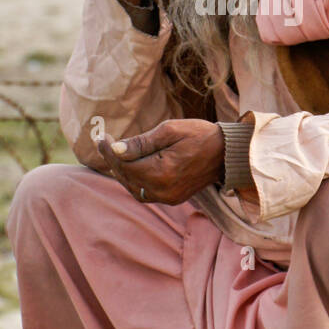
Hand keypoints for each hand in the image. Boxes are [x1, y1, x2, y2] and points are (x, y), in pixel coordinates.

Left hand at [97, 120, 224, 205]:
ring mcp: (168, 198)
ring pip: (133, 188)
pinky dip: (134, 181)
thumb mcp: (170, 130)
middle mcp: (163, 191)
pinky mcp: (172, 198)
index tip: (101, 137)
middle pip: (127, 177)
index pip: (125, 164)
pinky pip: (145, 192)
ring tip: (114, 154)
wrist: (227, 152)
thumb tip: (115, 149)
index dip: (110, 151)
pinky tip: (131, 167)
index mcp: (161, 173)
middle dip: (113, 160)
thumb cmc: (200, 135)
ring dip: (122, 172)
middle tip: (103, 142)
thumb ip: (141, 142)